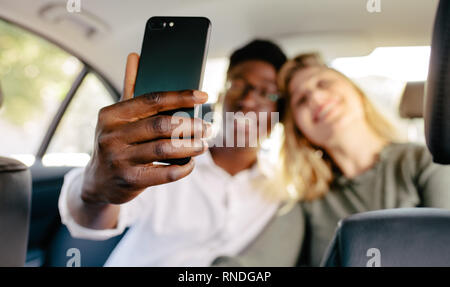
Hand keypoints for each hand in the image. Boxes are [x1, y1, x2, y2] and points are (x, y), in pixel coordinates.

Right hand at [81, 53, 209, 204]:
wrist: (98, 181)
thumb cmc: (116, 142)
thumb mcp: (118, 117)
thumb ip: (129, 88)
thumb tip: (135, 56)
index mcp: (111, 115)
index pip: (153, 99)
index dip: (181, 97)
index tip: (203, 96)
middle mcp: (112, 135)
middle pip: (161, 125)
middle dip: (190, 125)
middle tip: (207, 127)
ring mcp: (119, 159)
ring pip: (165, 148)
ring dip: (191, 146)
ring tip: (203, 144)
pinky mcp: (129, 180)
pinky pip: (165, 174)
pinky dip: (183, 168)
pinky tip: (191, 163)